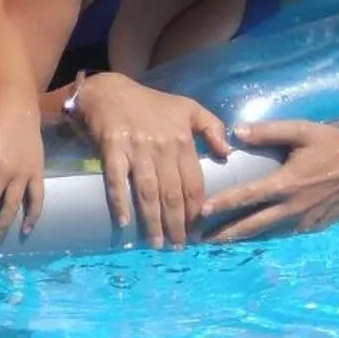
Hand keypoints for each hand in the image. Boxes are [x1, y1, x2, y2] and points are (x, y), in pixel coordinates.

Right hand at [71, 72, 232, 248]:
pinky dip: (120, 201)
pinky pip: (117, 179)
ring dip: (153, 220)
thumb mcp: (188, 108)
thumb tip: (229, 153)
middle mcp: (162, 148)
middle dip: (177, 223)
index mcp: (182, 140)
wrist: (110, 90)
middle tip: (178, 247)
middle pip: (172, 193)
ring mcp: (136, 149)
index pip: (194, 183)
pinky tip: (124, 222)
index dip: (196, 210)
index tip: (197, 231)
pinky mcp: (112, 149)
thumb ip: (212, 128)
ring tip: (157, 242)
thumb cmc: (151, 103)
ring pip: (148, 191)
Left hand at [200, 119, 338, 240]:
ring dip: (244, 237)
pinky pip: (286, 233)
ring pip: (268, 233)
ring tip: (221, 241)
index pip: (246, 197)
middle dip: (225, 234)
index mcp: (285, 184)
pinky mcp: (316, 226)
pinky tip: (255, 236)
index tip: (201, 212)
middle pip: (252, 225)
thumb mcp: (301, 131)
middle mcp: (292, 207)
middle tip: (202, 240)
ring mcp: (305, 220)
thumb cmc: (332, 145)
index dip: (222, 205)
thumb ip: (268, 131)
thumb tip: (236, 131)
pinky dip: (268, 235)